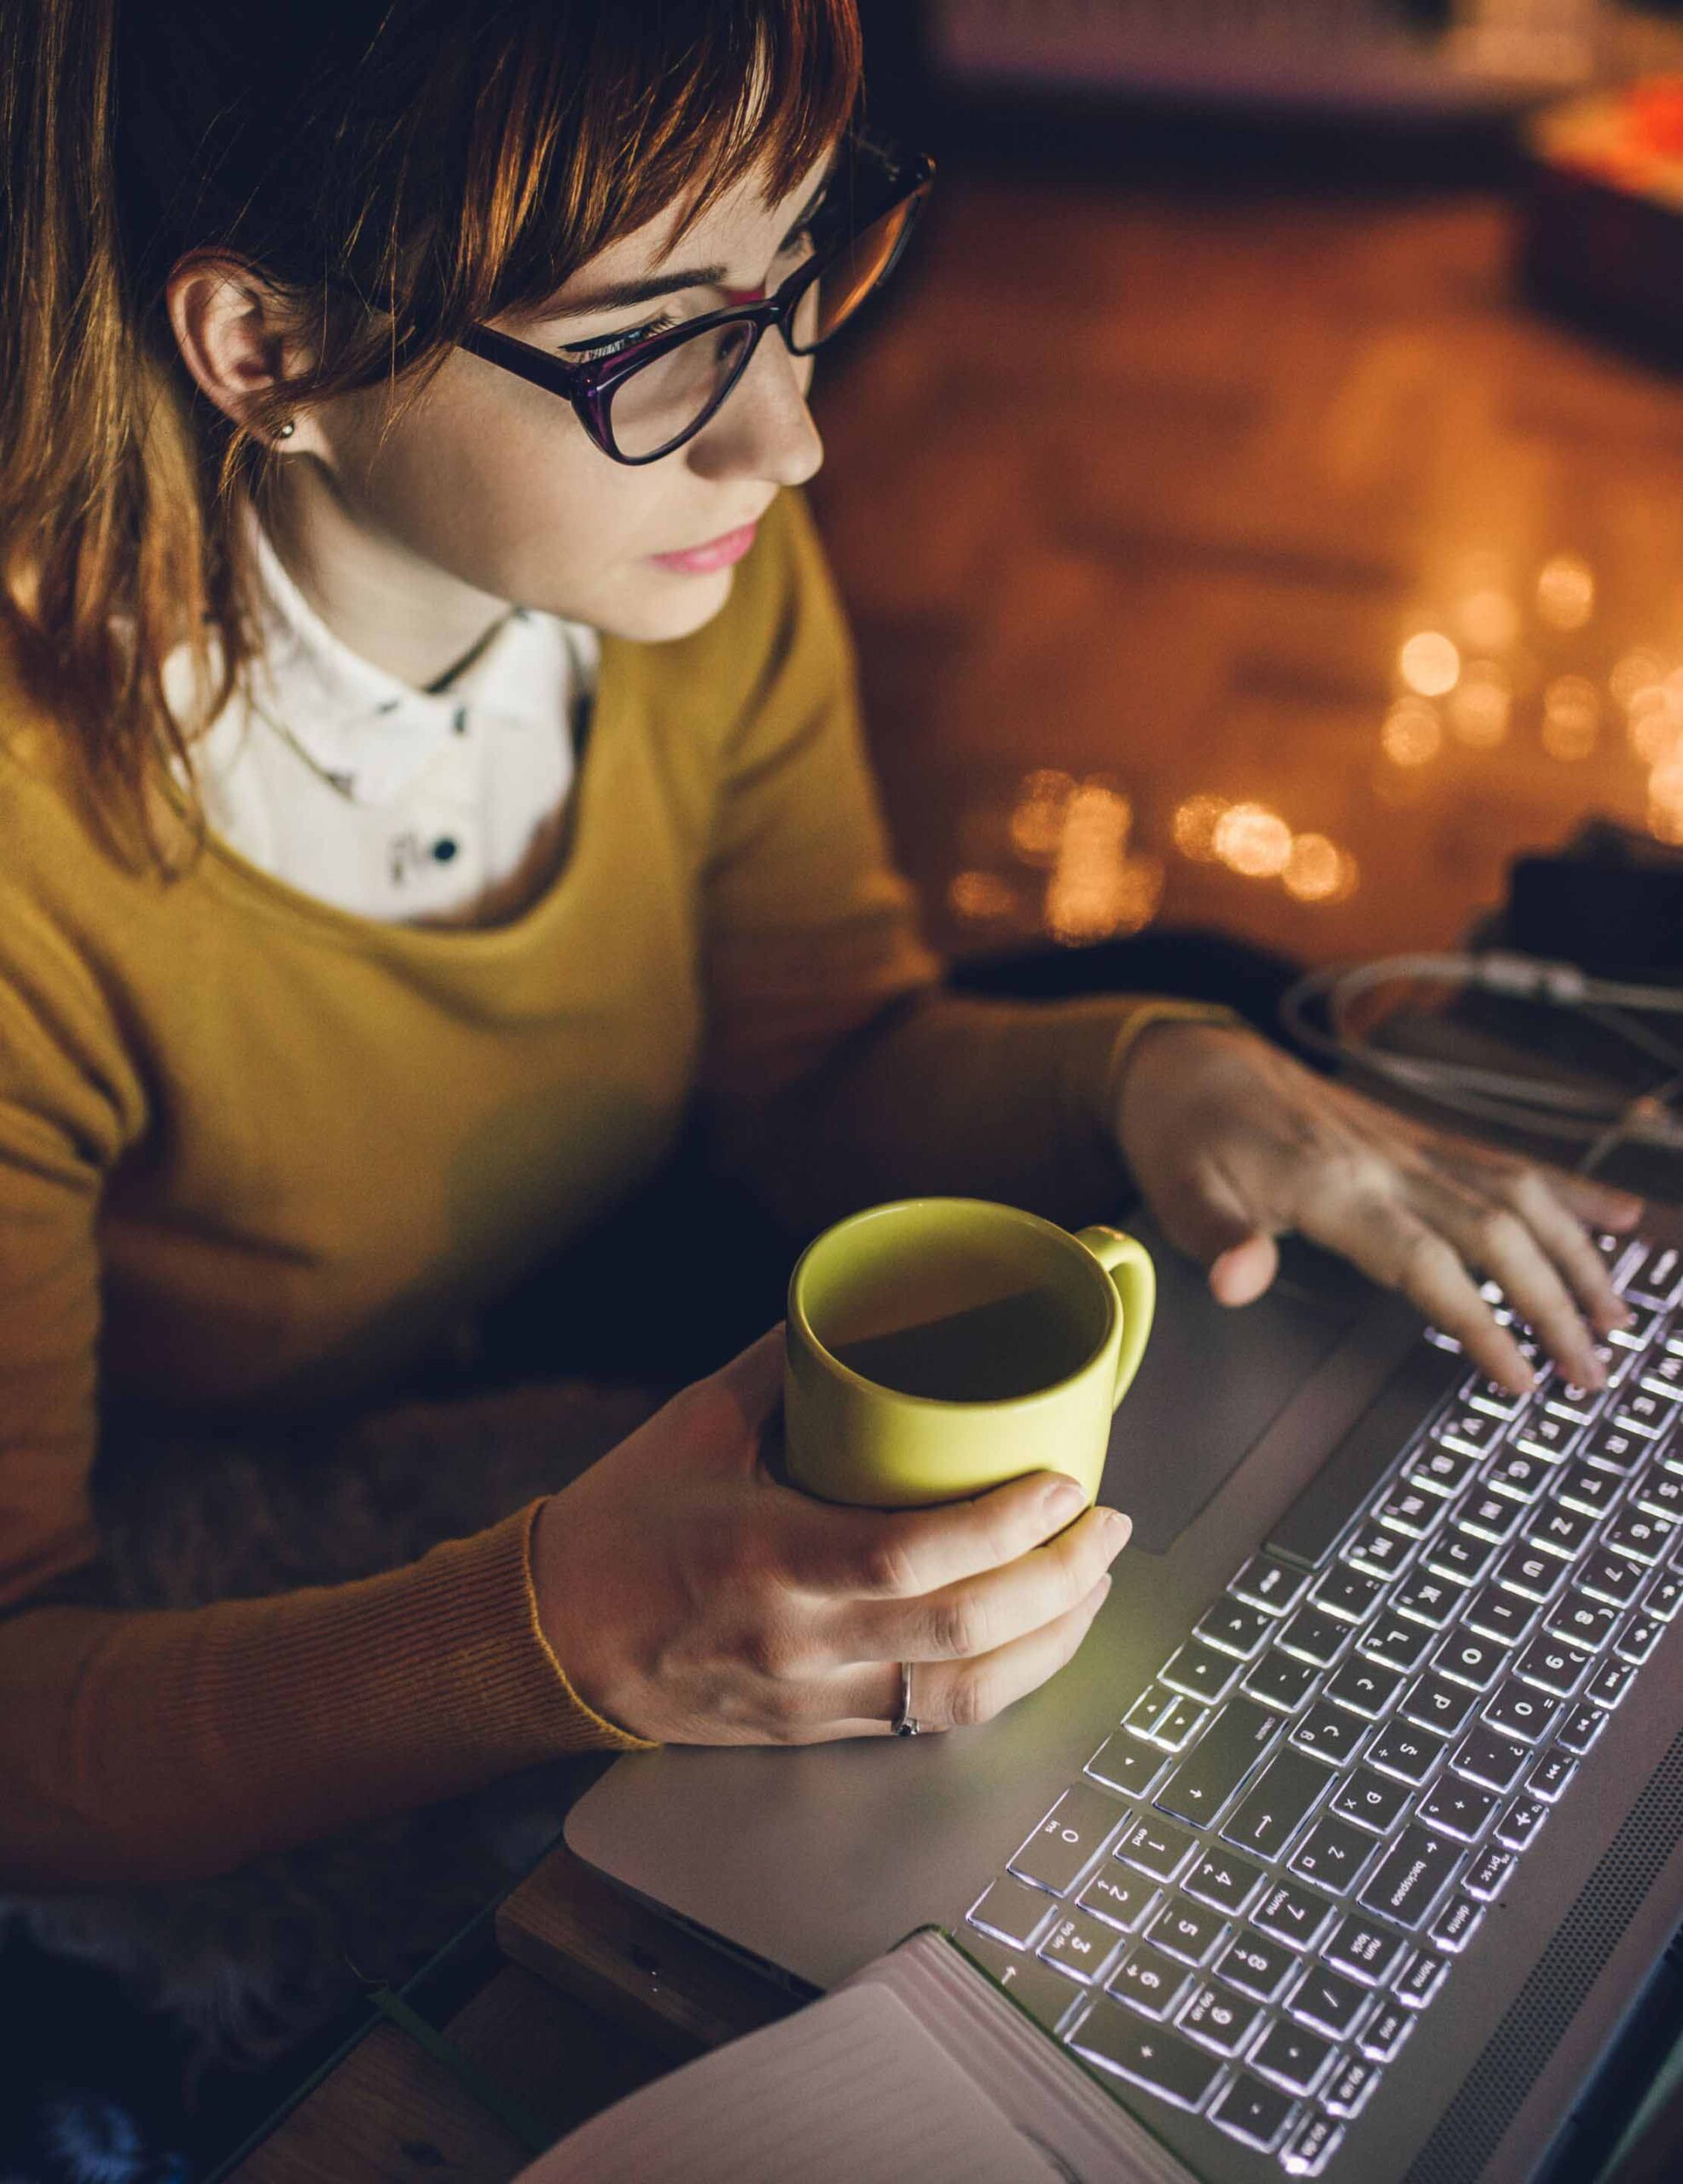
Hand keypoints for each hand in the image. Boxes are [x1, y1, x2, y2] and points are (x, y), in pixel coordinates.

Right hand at [530, 1327, 1130, 1744]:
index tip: (1065, 1485)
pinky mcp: (823, 1733)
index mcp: (765, 1559)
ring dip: (1053, 1639)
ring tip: (1096, 1580)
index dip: (1001, 1528)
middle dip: (1060, 1580)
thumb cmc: (624, 1524)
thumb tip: (868, 1299)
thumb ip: (790, 1362)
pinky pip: (936, 1721)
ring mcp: (815, 1700)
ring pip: (966, 1695)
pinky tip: (1040, 1637)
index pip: (907, 1559)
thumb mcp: (697, 1420)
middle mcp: (799, 1644)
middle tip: (1109, 1525)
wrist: (551, 1641)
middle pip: (963, 1635)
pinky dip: (1006, 1680)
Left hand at [1113, 1021, 1643, 1395]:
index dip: (1481, 1322)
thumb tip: (1237, 1281)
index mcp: (1332, 1184)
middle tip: (1594, 1371)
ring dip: (1576, 1253)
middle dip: (1554, 1304)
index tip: (1522, 1379)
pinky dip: (1567, 1187)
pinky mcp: (1415, 1133)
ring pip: (1518, 1193)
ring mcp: (1408, 1142)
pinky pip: (1504, 1158)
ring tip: (1619, 1315)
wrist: (1187, 1059)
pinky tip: (1620, 1215)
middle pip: (1496, 1232)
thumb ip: (1215, 1240)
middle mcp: (1386, 1160)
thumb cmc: (1181, 1136)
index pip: (1427, 1264)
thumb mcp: (1174, 1194)